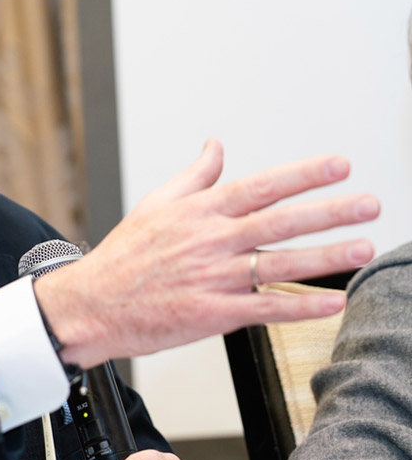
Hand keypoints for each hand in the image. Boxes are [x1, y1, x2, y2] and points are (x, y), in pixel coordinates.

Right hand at [36, 139, 378, 368]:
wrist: (92, 305)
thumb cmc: (123, 258)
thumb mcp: (155, 204)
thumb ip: (194, 176)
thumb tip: (215, 146)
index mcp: (198, 212)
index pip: (260, 186)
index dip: (303, 175)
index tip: (338, 166)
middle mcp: (210, 241)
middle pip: (279, 222)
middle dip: (329, 211)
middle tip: (368, 204)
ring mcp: (213, 278)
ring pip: (280, 264)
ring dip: (325, 256)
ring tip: (362, 247)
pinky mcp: (213, 313)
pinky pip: (266, 310)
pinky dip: (301, 307)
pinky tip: (331, 302)